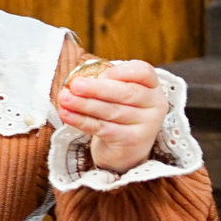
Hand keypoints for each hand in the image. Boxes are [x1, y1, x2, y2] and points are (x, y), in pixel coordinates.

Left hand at [56, 59, 166, 174]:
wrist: (125, 149)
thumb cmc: (118, 112)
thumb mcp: (117, 94)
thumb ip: (105, 84)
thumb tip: (78, 81)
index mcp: (152, 86)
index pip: (143, 72)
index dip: (120, 71)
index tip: (99, 74)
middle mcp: (155, 104)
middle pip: (126, 93)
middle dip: (96, 89)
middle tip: (74, 85)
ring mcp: (147, 125)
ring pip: (112, 111)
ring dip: (84, 104)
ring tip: (64, 99)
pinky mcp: (132, 142)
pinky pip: (103, 128)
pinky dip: (82, 120)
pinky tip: (67, 114)